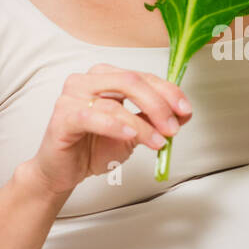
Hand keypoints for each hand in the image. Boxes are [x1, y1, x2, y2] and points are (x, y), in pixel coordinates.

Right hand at [23, 64, 192, 198]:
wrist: (64, 171)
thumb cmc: (94, 147)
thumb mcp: (134, 132)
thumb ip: (154, 119)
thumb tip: (183, 113)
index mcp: (106, 76)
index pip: (143, 76)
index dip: (168, 92)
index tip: (185, 110)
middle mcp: (88, 80)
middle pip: (131, 82)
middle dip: (158, 105)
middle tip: (172, 128)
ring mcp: (72, 96)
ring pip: (115, 103)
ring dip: (142, 125)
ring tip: (157, 142)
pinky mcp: (62, 117)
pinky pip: (92, 118)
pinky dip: (114, 126)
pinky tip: (129, 136)